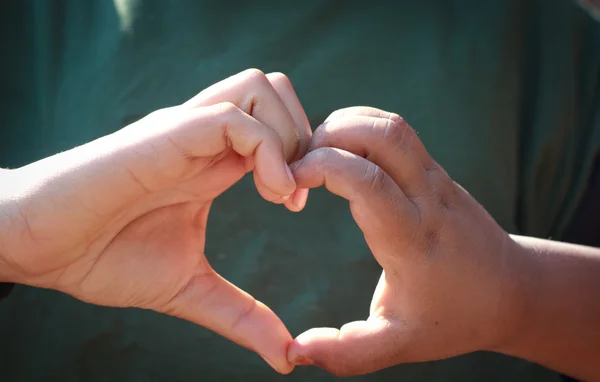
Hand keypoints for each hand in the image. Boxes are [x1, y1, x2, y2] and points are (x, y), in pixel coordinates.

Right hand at [0, 69, 310, 373]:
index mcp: (213, 163)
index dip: (305, 159)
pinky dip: (267, 150)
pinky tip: (267, 193)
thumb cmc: (105, 257)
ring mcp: (186, 132)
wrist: (39, 248)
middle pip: (276, 91)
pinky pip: (233, 117)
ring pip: (260, 87)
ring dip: (288, 135)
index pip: (278, 127)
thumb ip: (242, 315)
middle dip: (305, 136)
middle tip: (295, 193)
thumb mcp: (189, 289)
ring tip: (278, 192)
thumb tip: (287, 358)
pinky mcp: (166, 135)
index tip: (297, 206)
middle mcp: (204, 138)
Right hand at [287, 107, 529, 375]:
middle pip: (381, 136)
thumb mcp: (400, 344)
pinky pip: (396, 131)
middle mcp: (426, 198)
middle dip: (328, 136)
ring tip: (316, 158)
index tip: (291, 183)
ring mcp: (434, 178)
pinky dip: (361, 127)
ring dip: (344, 126)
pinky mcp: (435, 170)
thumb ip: (348, 353)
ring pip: (390, 126)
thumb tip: (295, 351)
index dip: (322, 167)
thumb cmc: (453, 316)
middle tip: (299, 166)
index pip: (368, 180)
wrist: (509, 291)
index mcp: (412, 238)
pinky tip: (342, 155)